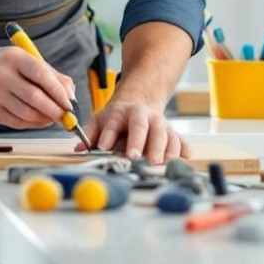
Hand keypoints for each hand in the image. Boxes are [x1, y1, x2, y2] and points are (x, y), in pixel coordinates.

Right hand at [0, 47, 76, 129]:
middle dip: (54, 110)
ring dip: (45, 119)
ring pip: (26, 114)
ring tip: (53, 118)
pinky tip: (39, 120)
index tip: (69, 103)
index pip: (40, 75)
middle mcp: (1, 76)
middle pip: (34, 98)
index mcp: (14, 58)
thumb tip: (70, 97)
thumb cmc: (7, 64)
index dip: (58, 91)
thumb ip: (53, 76)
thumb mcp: (28, 59)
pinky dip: (33, 124)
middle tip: (66, 116)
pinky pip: (17, 123)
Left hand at [76, 92, 190, 164]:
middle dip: (139, 142)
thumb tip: (78, 149)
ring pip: (164, 133)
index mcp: (120, 112)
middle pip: (142, 127)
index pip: (113, 123)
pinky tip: (185, 157)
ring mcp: (159, 122)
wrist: (140, 99)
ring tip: (160, 164)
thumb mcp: (100, 119)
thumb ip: (90, 134)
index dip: (108, 134)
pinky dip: (183, 148)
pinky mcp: (171, 131)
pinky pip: (179, 139)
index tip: (104, 147)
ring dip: (163, 149)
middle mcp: (142, 116)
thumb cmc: (118, 116)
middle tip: (136, 158)